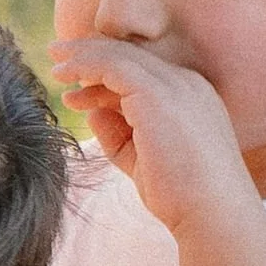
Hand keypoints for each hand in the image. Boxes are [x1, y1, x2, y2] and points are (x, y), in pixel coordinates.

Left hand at [47, 36, 259, 238]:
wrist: (212, 212)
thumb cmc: (180, 195)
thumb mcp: (142, 158)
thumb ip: (119, 133)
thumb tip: (93, 113)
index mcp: (190, 97)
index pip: (142, 73)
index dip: (105, 72)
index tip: (75, 82)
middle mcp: (186, 83)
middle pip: (131, 57)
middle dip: (91, 53)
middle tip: (57, 54)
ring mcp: (175, 85)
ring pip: (120, 56)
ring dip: (83, 55)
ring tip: (54, 63)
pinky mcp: (157, 94)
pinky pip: (113, 66)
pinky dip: (85, 65)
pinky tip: (63, 74)